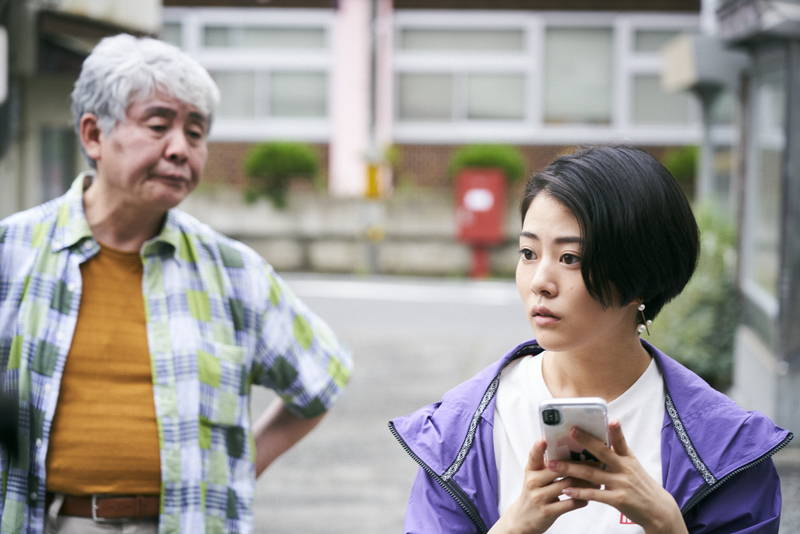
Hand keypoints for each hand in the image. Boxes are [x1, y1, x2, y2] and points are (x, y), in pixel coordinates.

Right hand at [489, 439, 595, 533]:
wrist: (523, 518)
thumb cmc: (535, 492)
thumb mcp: (534, 476)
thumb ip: (546, 465)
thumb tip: (571, 452)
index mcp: (531, 470)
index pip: (533, 456)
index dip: (537, 448)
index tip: (544, 440)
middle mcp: (533, 482)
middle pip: (559, 470)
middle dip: (579, 466)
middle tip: (596, 461)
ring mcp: (539, 497)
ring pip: (567, 486)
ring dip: (585, 483)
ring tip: (598, 480)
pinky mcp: (547, 511)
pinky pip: (569, 503)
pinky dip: (581, 499)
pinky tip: (588, 497)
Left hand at [548, 421, 687, 533]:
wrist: (658, 511)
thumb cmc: (641, 486)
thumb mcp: (634, 466)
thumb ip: (619, 453)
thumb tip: (605, 437)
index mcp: (628, 459)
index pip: (621, 442)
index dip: (616, 431)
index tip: (610, 419)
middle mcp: (625, 469)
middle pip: (602, 452)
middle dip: (585, 441)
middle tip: (570, 431)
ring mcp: (621, 484)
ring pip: (592, 473)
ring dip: (570, 469)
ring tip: (553, 464)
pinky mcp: (617, 499)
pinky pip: (595, 494)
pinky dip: (579, 492)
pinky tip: (566, 490)